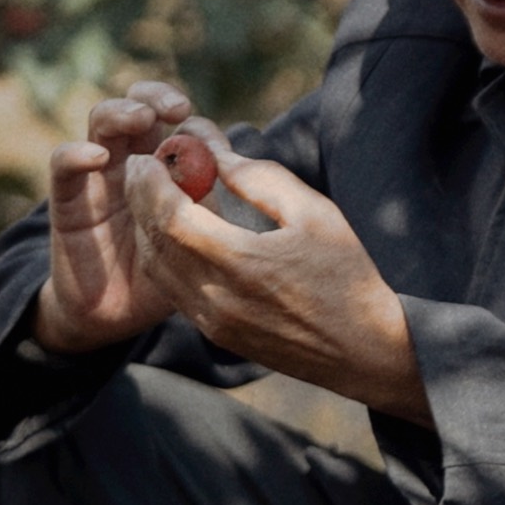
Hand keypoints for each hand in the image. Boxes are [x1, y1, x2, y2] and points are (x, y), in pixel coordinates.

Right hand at [35, 79, 196, 354]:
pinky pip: (64, 167)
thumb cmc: (169, 270)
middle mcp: (131, 162)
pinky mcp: (67, 201)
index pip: (173, 120)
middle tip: (176, 107)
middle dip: (154, 98)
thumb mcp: (198, 235)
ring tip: (141, 118)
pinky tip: (96, 156)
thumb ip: (210, 201)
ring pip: (101, 125)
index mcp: (167, 166)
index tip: (203, 121)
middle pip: (137, 109)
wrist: (120, 314)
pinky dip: (76, 154)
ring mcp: (97, 177)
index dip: (186, 113)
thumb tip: (237, 164)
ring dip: (120, 114)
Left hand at [122, 136, 434, 426]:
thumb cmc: (347, 276)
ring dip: (146, 226)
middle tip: (142, 167)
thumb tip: (217, 155)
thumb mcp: (316, 215)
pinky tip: (173, 234)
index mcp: (244, 263)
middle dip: (142, 198)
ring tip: (153, 195)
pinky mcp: (216, 334)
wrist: (363, 349)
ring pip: (156, 267)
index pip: (171, 216)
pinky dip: (161, 255)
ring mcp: (213, 321)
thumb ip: (263, 180)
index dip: (152, 183)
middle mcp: (218, 297)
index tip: (151, 155)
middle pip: (155, 240)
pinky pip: (171, 289)